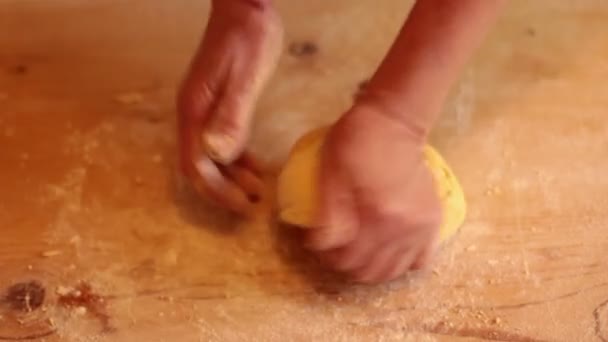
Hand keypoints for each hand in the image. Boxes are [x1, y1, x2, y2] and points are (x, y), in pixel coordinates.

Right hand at [177, 0, 282, 213]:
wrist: (243, 6)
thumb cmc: (246, 38)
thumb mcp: (244, 76)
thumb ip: (232, 115)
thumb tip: (218, 154)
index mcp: (195, 112)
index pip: (197, 165)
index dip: (217, 191)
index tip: (242, 205)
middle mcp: (193, 115)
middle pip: (199, 166)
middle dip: (223, 190)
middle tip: (252, 205)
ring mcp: (203, 110)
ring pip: (211, 157)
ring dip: (232, 177)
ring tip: (258, 190)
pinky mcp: (216, 105)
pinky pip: (221, 142)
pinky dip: (237, 159)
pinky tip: (254, 166)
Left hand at [308, 105, 441, 282]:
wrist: (395, 121)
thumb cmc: (356, 142)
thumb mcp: (330, 173)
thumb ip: (328, 214)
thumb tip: (319, 245)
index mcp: (374, 215)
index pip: (345, 258)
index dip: (325, 255)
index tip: (317, 244)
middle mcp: (401, 228)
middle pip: (367, 270)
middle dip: (344, 265)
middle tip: (334, 248)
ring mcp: (420, 228)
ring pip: (392, 271)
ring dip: (371, 269)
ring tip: (358, 251)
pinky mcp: (433, 222)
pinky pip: (421, 261)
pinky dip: (403, 263)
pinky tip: (389, 250)